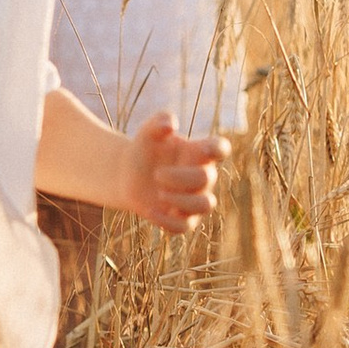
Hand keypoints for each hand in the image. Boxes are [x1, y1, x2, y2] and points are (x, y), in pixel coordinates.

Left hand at [118, 111, 224, 230]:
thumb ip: (159, 121)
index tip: (202, 149)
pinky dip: (168, 221)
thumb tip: (170, 125)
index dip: (218, 150)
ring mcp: (195, 199)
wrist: (128, 174)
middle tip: (157, 174)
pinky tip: (149, 210)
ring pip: (206, 205)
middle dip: (182, 178)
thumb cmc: (145, 148)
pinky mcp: (183, 219)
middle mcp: (203, 176)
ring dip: (182, 200)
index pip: (220, 149)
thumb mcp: (147, 132)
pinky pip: (184, 226)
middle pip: (207, 178)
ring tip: (158, 193)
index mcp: (199, 152)